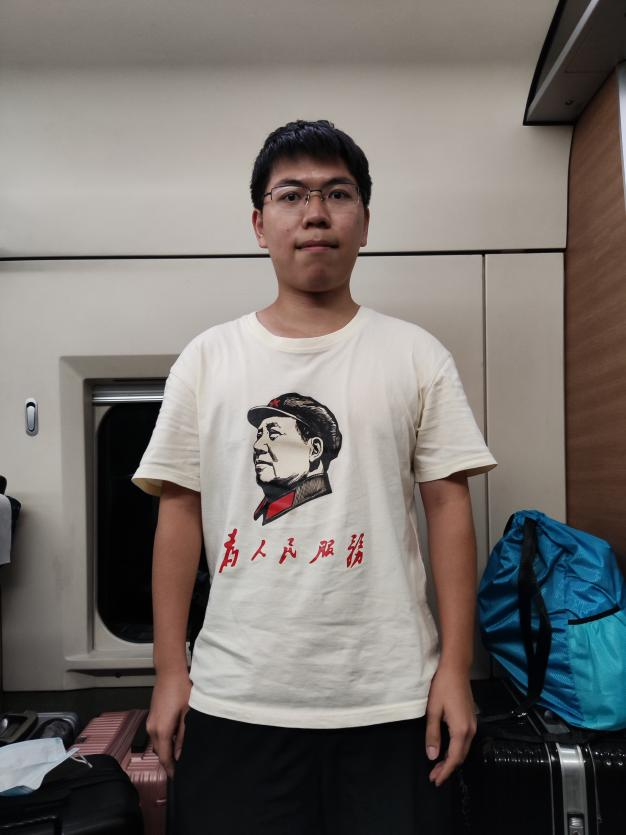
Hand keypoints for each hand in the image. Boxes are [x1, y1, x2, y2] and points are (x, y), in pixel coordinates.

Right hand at [146, 671, 191, 778]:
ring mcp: (150, 722)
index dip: (171, 769)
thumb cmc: (181, 690)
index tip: (178, 778)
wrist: (170, 672)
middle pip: (159, 752)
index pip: (164, 757)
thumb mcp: (187, 715)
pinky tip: (175, 738)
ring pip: (157, 744)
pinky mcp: (151, 717)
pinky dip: (164, 740)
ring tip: (180, 754)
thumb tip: (180, 754)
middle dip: (169, 761)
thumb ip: (183, 736)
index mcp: (162, 730)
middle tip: (182, 767)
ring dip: (166, 750)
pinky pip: (156, 735)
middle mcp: (152, 729)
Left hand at [424, 664, 476, 786]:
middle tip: (434, 776)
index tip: (435, 780)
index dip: (445, 771)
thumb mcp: (433, 710)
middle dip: (448, 768)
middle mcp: (470, 730)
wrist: (456, 669)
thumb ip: (432, 734)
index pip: (454, 758)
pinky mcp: (471, 719)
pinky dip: (456, 750)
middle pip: (461, 756)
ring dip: (452, 760)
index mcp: (461, 730)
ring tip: (438, 767)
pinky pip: (465, 741)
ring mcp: (473, 724)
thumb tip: (432, 756)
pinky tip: (447, 751)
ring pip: (463, 749)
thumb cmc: (443, 686)